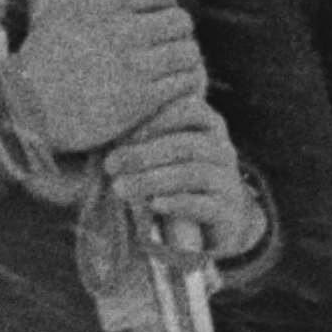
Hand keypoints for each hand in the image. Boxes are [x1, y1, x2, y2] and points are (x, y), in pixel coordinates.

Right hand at [4, 0, 205, 154]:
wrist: (27, 107)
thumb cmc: (42, 59)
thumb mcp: (58, 12)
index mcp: (105, 5)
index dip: (165, 7)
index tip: (157, 23)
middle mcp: (123, 30)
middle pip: (181, 21)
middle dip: (178, 33)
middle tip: (167, 48)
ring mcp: (134, 65)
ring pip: (188, 52)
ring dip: (184, 60)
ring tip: (173, 70)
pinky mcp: (141, 98)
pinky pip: (185, 82)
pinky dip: (186, 84)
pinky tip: (173, 89)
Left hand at [104, 96, 265, 263]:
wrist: (211, 222)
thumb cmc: (176, 178)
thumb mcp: (162, 153)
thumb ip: (143, 137)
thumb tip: (102, 130)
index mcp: (209, 127)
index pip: (191, 109)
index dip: (158, 118)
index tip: (125, 134)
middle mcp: (223, 151)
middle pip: (187, 144)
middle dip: (144, 153)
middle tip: (110, 165)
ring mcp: (228, 182)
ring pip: (193, 174)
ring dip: (152, 180)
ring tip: (120, 188)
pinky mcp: (228, 213)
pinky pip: (204, 205)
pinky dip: (177, 203)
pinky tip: (153, 204)